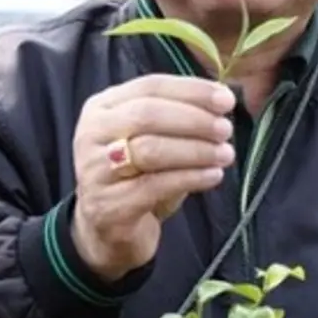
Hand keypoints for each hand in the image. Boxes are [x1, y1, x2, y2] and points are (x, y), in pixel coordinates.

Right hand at [71, 75, 235, 282]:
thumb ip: (178, 115)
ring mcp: (95, 171)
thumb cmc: (137, 176)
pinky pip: (155, 186)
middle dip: (194, 120)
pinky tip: (213, 175)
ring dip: (196, 149)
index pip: (150, 86)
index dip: (191, 91)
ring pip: (151, 150)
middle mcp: (91, 134)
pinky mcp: (109, 205)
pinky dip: (191, 177)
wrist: (107, 231)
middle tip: (225, 129)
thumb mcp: (152, 138)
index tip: (226, 100)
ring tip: (225, 154)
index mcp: (102, 108)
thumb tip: (222, 99)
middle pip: (147, 115)